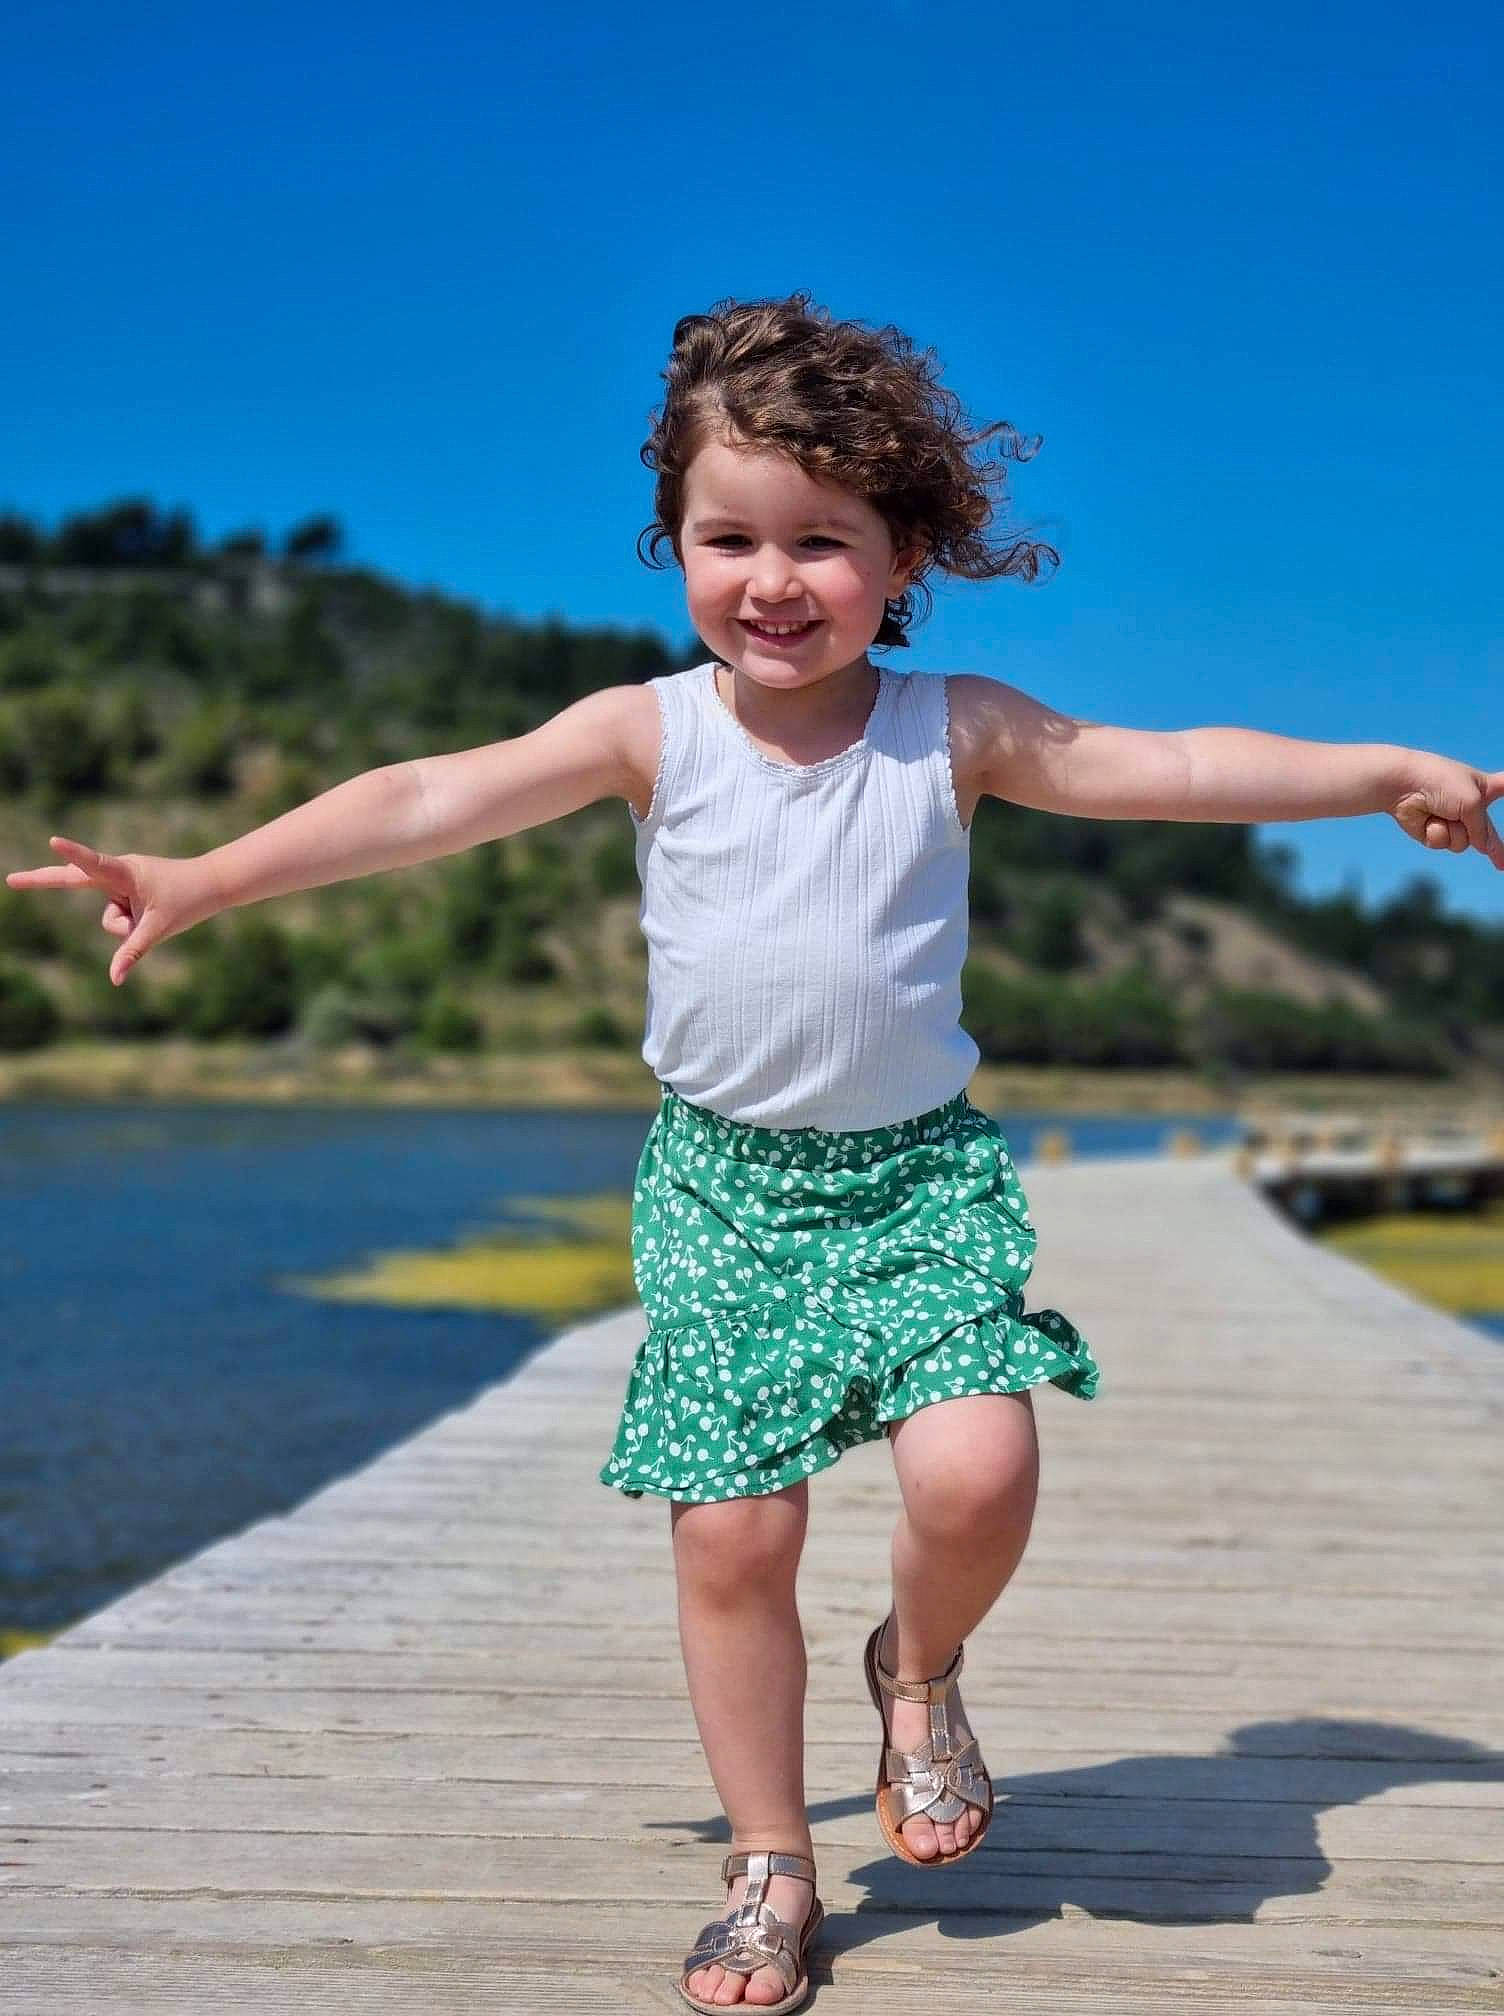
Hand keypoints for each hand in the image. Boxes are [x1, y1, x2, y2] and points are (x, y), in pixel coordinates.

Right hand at [4, 838, 220, 984]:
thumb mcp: (159, 929)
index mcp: (126, 872)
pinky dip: (131, 924)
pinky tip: (150, 913)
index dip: (73, 853)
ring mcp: (119, 882)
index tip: (53, 840)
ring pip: (110, 919)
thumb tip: (114, 980)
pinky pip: (118, 918)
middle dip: (43, 880)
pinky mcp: (123, 891)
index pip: (94, 863)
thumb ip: (134, 952)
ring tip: (156, 915)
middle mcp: (118, 873)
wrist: (211, 884)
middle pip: (75, 880)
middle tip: (11, 881)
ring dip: (129, 926)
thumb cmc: (188, 901)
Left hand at [1386, 756, 1503, 869]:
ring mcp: (1451, 821)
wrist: (1404, 784)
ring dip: (1455, 831)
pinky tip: (1428, 819)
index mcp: (1484, 788)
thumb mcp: (1473, 802)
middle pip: (1487, 832)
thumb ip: (1482, 829)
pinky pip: (1444, 843)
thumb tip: (1483, 849)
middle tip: (1502, 865)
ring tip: (1443, 813)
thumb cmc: (1441, 782)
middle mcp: (1469, 806)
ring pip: (1463, 843)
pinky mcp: (1433, 832)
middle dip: (1497, 850)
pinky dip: (1437, 833)